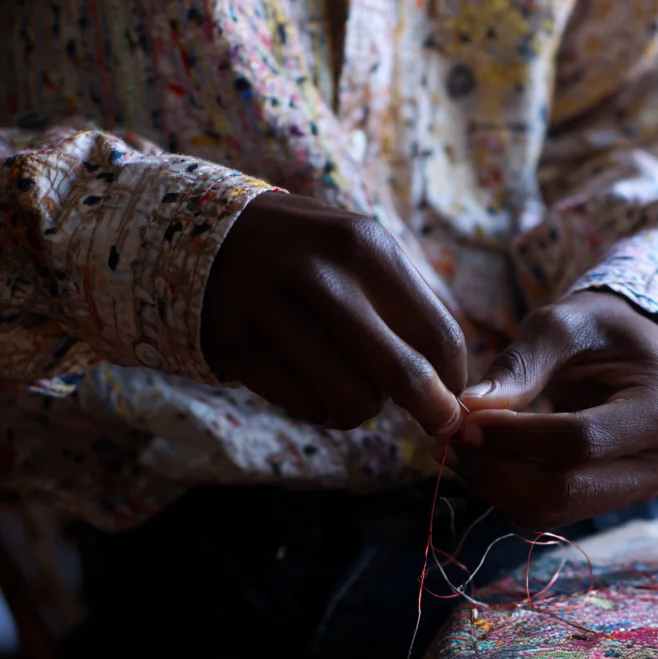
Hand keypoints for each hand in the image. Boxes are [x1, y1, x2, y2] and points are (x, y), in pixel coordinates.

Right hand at [202, 193, 466, 433]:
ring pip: (356, 403)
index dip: (455, 378)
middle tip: (436, 423)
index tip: (454, 395)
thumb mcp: (358, 250)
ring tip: (348, 380)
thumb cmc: (305, 253)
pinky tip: (308, 378)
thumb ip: (404, 304)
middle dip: (431, 410)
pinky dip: (318, 407)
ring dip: (361, 406)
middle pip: (405, 376)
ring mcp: (278, 316)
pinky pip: (309, 408)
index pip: (439, 334)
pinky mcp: (243, 350)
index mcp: (366, 247)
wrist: (201, 235)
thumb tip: (451, 382)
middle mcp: (325, 280)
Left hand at [440, 292, 657, 529]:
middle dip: (496, 469)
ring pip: (554, 509)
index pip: (579, 441)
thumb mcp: (564, 324)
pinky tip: (484, 462)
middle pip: (565, 488)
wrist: (641, 351)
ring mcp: (645, 490)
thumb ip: (519, 365)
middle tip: (449, 441)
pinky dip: (509, 492)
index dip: (514, 435)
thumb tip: (467, 407)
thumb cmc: (604, 328)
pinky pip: (553, 512)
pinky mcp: (614, 502)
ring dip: (495, 486)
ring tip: (458, 450)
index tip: (464, 417)